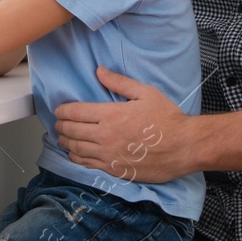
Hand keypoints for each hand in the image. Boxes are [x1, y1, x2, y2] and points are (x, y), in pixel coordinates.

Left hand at [53, 66, 193, 183]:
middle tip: (58, 123)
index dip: (63, 111)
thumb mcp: (145, 92)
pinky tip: (75, 155)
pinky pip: (88, 165)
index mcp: (110, 115)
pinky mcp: (115, 170)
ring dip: (65, 142)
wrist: (183, 147)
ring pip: (77, 149)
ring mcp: (109, 155)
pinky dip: (76, 159)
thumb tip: (99, 71)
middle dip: (61, 126)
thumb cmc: (166, 118)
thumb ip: (119, 82)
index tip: (59, 110)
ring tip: (62, 137)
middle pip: (72, 131)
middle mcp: (105, 136)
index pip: (76, 112)